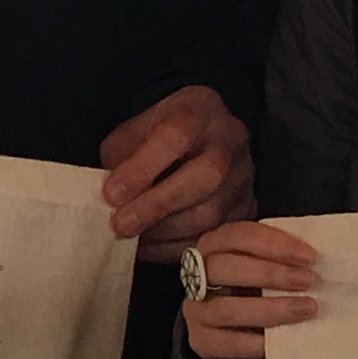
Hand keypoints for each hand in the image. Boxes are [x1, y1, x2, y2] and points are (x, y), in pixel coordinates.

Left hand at [102, 85, 251, 259]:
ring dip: (164, 233)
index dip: (142, 168)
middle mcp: (230, 141)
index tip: (111, 194)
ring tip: (132, 238)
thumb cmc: (161, 132)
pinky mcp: (246, 208)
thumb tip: (110, 198)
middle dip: (158, 205)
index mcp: (199, 110)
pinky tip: (151, 247)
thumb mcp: (136, 128)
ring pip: (212, 214)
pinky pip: (215, 237)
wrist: (201, 135)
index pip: (175, 137)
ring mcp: (244, 178)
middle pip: (205, 177)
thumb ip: (121, 157)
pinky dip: (177, 248)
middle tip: (121, 224)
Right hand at [179, 221, 319, 358]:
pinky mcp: (200, 342)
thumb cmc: (253, 290)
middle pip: (225, 267)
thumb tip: (315, 259)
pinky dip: (258, 342)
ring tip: (306, 309)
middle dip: (270, 273)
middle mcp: (197, 275)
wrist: (231, 333)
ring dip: (271, 309)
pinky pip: (228, 343)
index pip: (238, 236)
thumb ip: (278, 258)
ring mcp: (195, 310)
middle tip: (309, 280)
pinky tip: (283, 340)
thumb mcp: (261, 266)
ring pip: (227, 308)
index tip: (309, 256)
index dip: (273, 244)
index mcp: (213, 246)